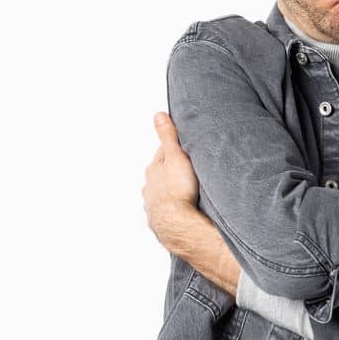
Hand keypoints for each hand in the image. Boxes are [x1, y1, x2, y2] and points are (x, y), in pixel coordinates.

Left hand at [143, 112, 201, 252]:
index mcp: (153, 169)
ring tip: (187, 190)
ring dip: (172, 190)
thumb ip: (168, 136)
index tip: (185, 147)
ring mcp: (153, 202)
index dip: (175, 149)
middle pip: (161, 173)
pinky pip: (167, 209)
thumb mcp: (175, 156)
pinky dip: (174, 206)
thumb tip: (158, 116)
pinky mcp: (159, 218)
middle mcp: (149, 185)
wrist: (176, 223)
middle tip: (189, 168)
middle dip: (172, 171)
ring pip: (162, 192)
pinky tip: (183, 207)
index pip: (163, 153)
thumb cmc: (177, 190)